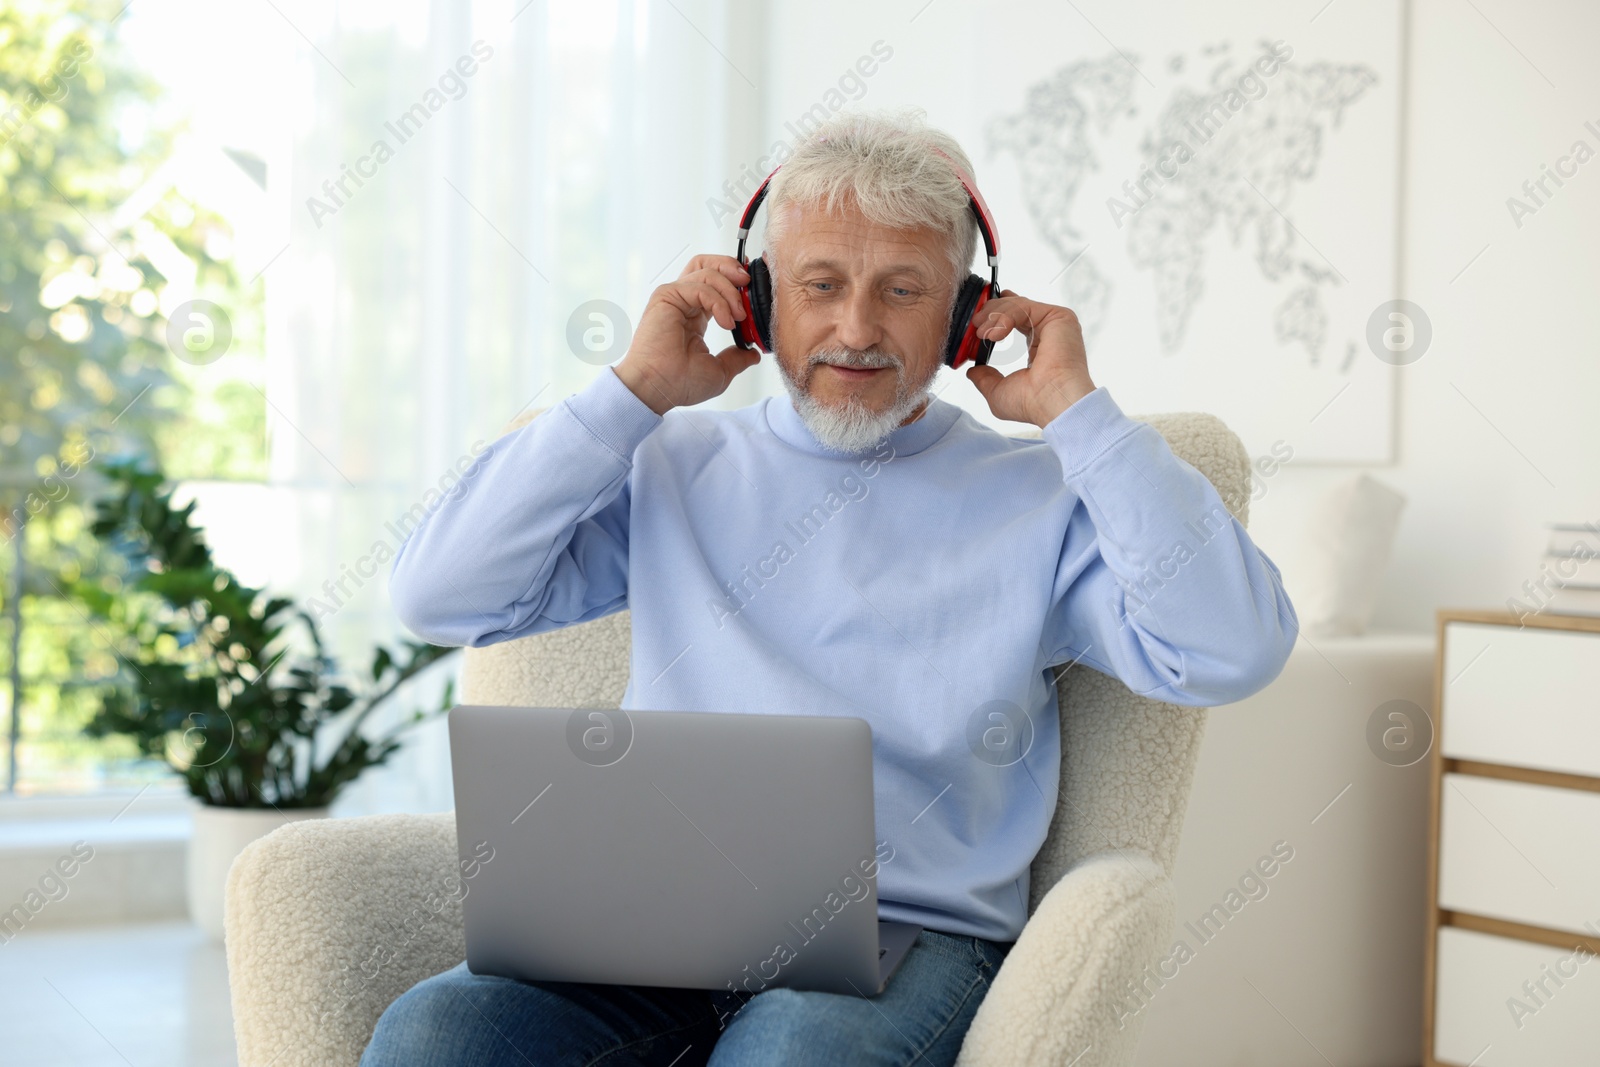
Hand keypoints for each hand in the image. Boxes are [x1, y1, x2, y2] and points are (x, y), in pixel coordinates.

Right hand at [614, 255, 761, 414]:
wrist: (659, 389)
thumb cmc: (680, 383)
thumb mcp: (720, 370)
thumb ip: (737, 358)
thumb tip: (753, 354)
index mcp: (694, 315)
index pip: (715, 283)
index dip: (737, 282)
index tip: (755, 292)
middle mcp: (683, 302)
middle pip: (708, 264)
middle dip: (732, 267)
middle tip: (748, 283)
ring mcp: (674, 297)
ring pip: (708, 271)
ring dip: (731, 291)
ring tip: (739, 316)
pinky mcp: (667, 297)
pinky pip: (701, 286)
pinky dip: (719, 301)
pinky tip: (727, 322)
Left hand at [964, 291, 1095, 427]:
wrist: (1053, 402)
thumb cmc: (1033, 403)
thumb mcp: (997, 392)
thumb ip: (984, 378)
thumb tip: (973, 371)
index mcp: (1039, 350)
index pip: (1017, 321)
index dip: (997, 315)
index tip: (978, 320)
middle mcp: (1049, 335)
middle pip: (1015, 308)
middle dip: (990, 313)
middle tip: (975, 326)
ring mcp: (1055, 325)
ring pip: (1017, 305)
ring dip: (994, 316)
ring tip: (982, 333)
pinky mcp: (1059, 317)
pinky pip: (1024, 306)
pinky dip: (1005, 316)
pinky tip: (995, 334)